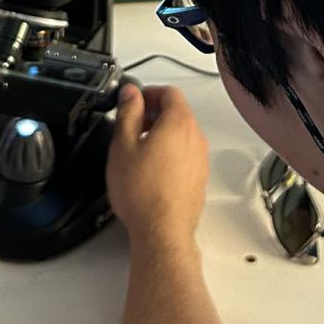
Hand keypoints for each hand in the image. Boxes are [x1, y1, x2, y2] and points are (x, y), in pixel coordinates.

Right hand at [107, 83, 209, 250]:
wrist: (161, 231)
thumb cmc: (142, 192)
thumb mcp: (123, 144)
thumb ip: (128, 112)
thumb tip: (131, 94)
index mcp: (179, 124)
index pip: (170, 92)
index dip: (148, 93)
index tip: (134, 103)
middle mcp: (195, 138)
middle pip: (178, 112)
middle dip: (154, 113)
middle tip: (131, 125)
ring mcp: (200, 160)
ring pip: (182, 134)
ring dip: (162, 133)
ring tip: (138, 150)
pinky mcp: (198, 178)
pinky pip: (185, 155)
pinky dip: (170, 153)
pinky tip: (150, 170)